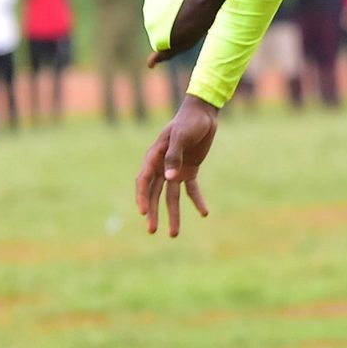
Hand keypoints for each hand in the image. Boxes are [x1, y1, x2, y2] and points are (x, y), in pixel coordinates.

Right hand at [134, 95, 217, 236]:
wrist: (204, 113)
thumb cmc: (188, 122)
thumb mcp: (181, 137)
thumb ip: (174, 156)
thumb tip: (169, 178)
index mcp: (154, 157)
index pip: (144, 181)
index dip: (142, 197)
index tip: (144, 213)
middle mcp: (162, 166)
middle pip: (155, 193)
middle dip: (154, 212)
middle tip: (152, 231)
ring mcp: (176, 169)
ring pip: (171, 196)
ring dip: (173, 214)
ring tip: (173, 234)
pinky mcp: (190, 170)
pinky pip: (191, 189)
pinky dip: (197, 201)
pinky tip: (204, 213)